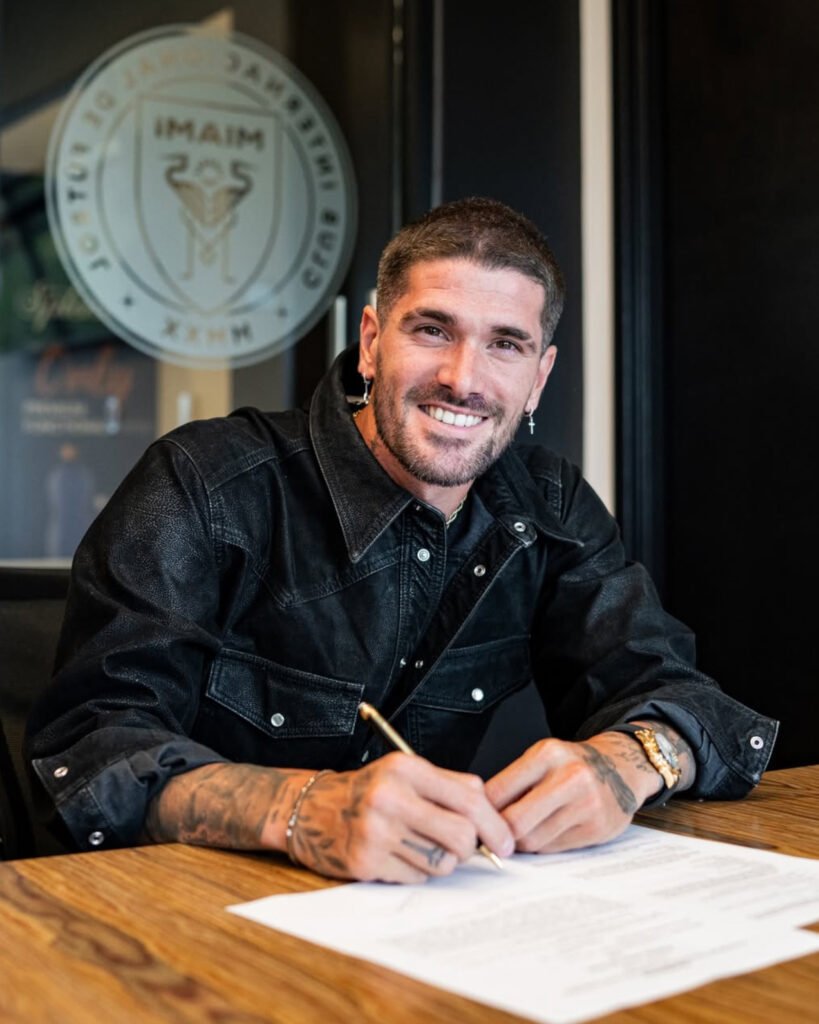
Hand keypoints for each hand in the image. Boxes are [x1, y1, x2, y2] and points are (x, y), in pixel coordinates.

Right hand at [289, 753, 514, 882]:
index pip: (469, 799)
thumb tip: (491, 809)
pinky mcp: (366, 862)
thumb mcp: (405, 772)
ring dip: (442, 861)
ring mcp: (376, 832)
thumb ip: (450, 784)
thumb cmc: (368, 791)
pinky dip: (416, 871)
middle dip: (470, 848)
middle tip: (465, 848)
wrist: (311, 810)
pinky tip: (399, 855)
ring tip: (422, 846)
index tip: (506, 841)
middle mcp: (390, 797)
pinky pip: (416, 878)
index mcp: (406, 769)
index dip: (495, 825)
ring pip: (442, 862)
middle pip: (461, 836)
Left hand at [485, 732, 663, 853]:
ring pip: (533, 840)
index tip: (478, 818)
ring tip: (526, 830)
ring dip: (522, 841)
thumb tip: (480, 814)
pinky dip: (544, 844)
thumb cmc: (573, 765)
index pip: (498, 791)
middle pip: (514, 822)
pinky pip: (554, 848)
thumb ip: (514, 782)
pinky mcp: (597, 828)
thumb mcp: (542, 759)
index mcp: (547, 754)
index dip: (483, 811)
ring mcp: (586, 804)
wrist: (621, 768)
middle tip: (496, 834)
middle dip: (500, 832)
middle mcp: (569, 777)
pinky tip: (549, 831)